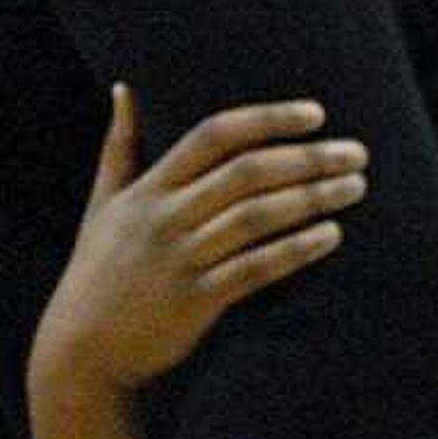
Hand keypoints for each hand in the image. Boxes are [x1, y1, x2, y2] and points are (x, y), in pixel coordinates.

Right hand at [37, 85, 363, 388]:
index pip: (213, 136)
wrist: (81, 351)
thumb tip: (124, 87)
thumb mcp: (102, 203)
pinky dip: (295, 250)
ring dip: (312, 199)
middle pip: (246, 173)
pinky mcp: (196, 302)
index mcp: (147, 189)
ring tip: (354, 187)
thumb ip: (120, 145)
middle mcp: (165, 219)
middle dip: (307, 158)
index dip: (267, 120)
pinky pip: (255, 269)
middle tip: (356, 152)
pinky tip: (330, 236)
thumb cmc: (96, 271)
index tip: (316, 113)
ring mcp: (181, 260)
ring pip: (257, 218)